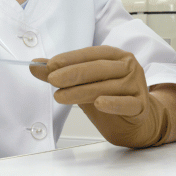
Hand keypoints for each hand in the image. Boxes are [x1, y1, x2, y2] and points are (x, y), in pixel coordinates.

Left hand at [30, 46, 171, 147]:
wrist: (135, 121)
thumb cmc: (109, 97)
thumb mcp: (84, 83)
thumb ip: (61, 73)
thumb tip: (35, 65)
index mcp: (115, 55)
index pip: (90, 54)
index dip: (70, 58)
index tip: (50, 65)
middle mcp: (128, 66)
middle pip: (98, 68)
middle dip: (73, 74)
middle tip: (52, 80)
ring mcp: (136, 85)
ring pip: (107, 87)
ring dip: (81, 91)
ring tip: (60, 97)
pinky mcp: (141, 105)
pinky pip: (126, 103)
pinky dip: (112, 103)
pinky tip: (99, 103)